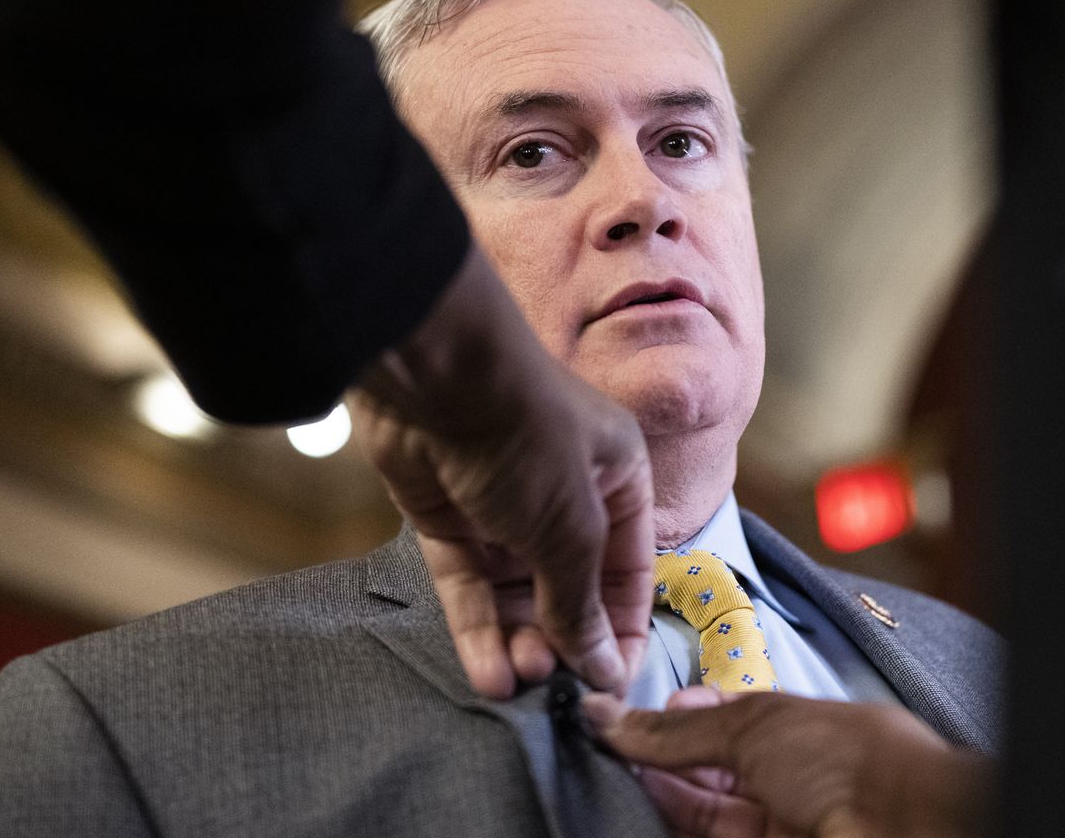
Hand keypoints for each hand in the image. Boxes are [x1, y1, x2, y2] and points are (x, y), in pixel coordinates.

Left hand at [350, 245, 654, 698]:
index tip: (612, 685)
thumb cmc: (526, 434)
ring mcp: (502, 505)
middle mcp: (564, 492)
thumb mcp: (571, 525)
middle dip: (562, 639)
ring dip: (519, 639)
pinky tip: (488, 674)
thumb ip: (581, 600)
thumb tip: (603, 665)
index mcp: (617, 479)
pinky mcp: (448, 515)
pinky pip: (469, 583)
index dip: (621, 629)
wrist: (435, 376)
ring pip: (516, 590)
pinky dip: (477, 628)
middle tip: (555, 688)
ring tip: (519, 683)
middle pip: (568, 585)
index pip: (629, 570)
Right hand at [584, 689, 996, 837]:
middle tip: (606, 743)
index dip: (677, 719)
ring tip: (609, 768)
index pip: (723, 723)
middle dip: (659, 757)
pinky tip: (640, 801)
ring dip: (660, 791)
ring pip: (705, 811)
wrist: (897, 824)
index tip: (626, 715)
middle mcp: (787, 778)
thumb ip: (678, 731)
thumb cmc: (843, 756)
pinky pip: (711, 837)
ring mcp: (778, 825)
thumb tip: (609, 715)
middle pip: (709, 770)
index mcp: (798, 729)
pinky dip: (675, 821)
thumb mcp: (752, 724)